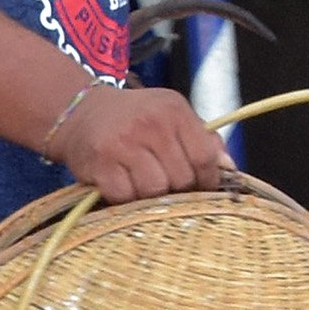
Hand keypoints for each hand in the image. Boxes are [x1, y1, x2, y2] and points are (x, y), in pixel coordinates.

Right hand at [45, 84, 229, 201]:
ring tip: (141, 183)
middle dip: (177, 189)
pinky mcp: (101, 164)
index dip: (207, 180)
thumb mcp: (170, 116)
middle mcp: (150, 124)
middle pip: (182, 179)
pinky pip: (125, 197)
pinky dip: (125, 198)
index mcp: (173, 110)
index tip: (200, 187)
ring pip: (155, 191)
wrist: (78, 111)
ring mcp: (124, 143)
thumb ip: (202, 139)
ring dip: (150, 195)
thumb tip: (230, 168)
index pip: (205, 157)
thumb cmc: (133, 118)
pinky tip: (121, 184)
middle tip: (164, 184)